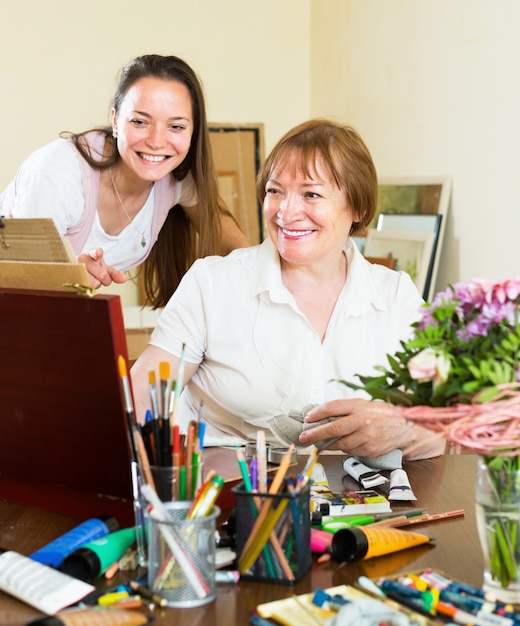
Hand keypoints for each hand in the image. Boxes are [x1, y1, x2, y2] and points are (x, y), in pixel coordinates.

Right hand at [77, 247, 126, 287]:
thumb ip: (115, 274)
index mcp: (92, 255)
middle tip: (102, 278)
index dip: (97, 253)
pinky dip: (90, 288)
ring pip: (94, 283)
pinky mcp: (71, 278)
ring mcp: (75, 269)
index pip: (94, 253)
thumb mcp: (105, 269)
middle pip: (101, 275)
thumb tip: (124, 279)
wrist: (78, 270)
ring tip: (93, 279)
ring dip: (97, 284)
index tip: (99, 252)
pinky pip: (85, 288)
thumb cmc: (93, 269)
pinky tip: (87, 283)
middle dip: (105, 279)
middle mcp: (82, 260)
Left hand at [298, 398, 443, 459]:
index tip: (307, 419)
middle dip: (314, 434)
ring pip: (340, 444)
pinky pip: (350, 451)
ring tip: (322, 442)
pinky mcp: (369, 449)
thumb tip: (320, 416)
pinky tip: (347, 443)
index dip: (316, 413)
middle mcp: (362, 421)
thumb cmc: (381, 414)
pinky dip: (345, 448)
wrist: (405, 427)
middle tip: (304, 438)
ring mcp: (366, 436)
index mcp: (358, 406)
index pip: (331, 408)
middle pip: (332, 428)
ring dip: (329, 444)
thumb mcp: (363, 404)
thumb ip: (345, 409)